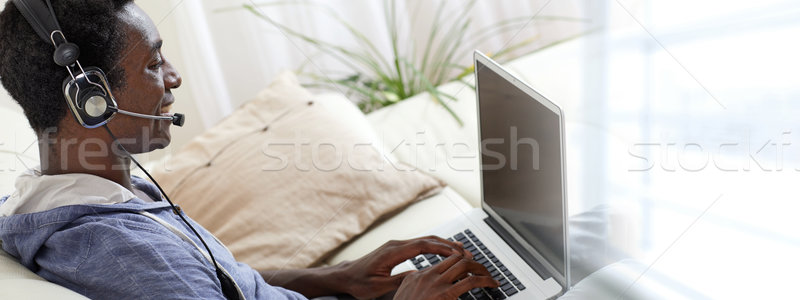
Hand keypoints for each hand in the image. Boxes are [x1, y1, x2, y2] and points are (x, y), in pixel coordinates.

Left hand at [336, 236, 470, 299]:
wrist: (346, 275)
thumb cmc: (359, 282)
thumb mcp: (379, 286)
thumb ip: (399, 280)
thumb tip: (419, 276)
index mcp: (393, 252)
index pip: (423, 246)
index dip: (442, 248)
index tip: (457, 253)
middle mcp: (396, 245)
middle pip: (427, 240)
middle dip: (448, 245)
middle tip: (466, 252)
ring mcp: (397, 245)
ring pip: (425, 240)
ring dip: (443, 245)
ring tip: (461, 251)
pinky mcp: (397, 249)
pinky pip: (420, 245)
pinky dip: (434, 247)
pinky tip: (444, 252)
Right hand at [393, 251, 498, 299]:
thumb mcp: (406, 297)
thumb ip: (417, 289)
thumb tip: (426, 288)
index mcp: (416, 277)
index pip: (441, 261)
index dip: (458, 260)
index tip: (467, 263)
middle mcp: (427, 276)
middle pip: (454, 258)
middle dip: (471, 260)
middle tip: (482, 268)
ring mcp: (436, 284)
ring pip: (464, 265)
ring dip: (480, 268)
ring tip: (489, 276)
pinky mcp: (445, 294)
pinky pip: (470, 281)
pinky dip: (485, 280)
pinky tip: (492, 284)